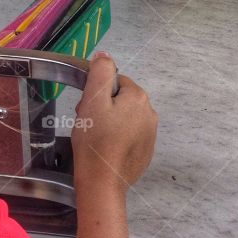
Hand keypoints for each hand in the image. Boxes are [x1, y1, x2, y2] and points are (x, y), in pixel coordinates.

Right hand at [71, 52, 156, 191]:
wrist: (102, 182)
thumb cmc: (94, 140)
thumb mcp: (92, 100)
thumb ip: (100, 72)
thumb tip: (105, 55)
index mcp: (138, 97)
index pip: (115, 82)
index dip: (97, 93)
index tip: (86, 109)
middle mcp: (150, 113)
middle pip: (121, 100)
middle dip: (103, 108)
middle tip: (87, 125)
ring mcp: (151, 135)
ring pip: (125, 118)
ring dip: (111, 123)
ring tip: (95, 139)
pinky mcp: (146, 153)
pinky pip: (130, 137)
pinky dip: (118, 139)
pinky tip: (106, 150)